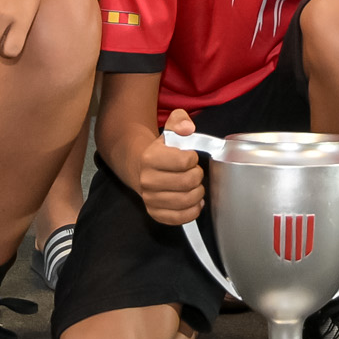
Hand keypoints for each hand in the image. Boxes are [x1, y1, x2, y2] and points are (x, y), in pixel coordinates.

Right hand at [136, 109, 208, 226]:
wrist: (141, 168)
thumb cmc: (162, 150)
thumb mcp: (170, 130)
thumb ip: (180, 121)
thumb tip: (187, 128)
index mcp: (150, 158)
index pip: (185, 161)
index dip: (193, 158)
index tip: (190, 157)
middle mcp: (147, 180)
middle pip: (188, 182)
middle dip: (197, 176)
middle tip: (195, 172)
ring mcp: (150, 199)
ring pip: (186, 201)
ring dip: (197, 193)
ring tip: (194, 186)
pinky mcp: (155, 213)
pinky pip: (180, 218)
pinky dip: (192, 211)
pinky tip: (194, 202)